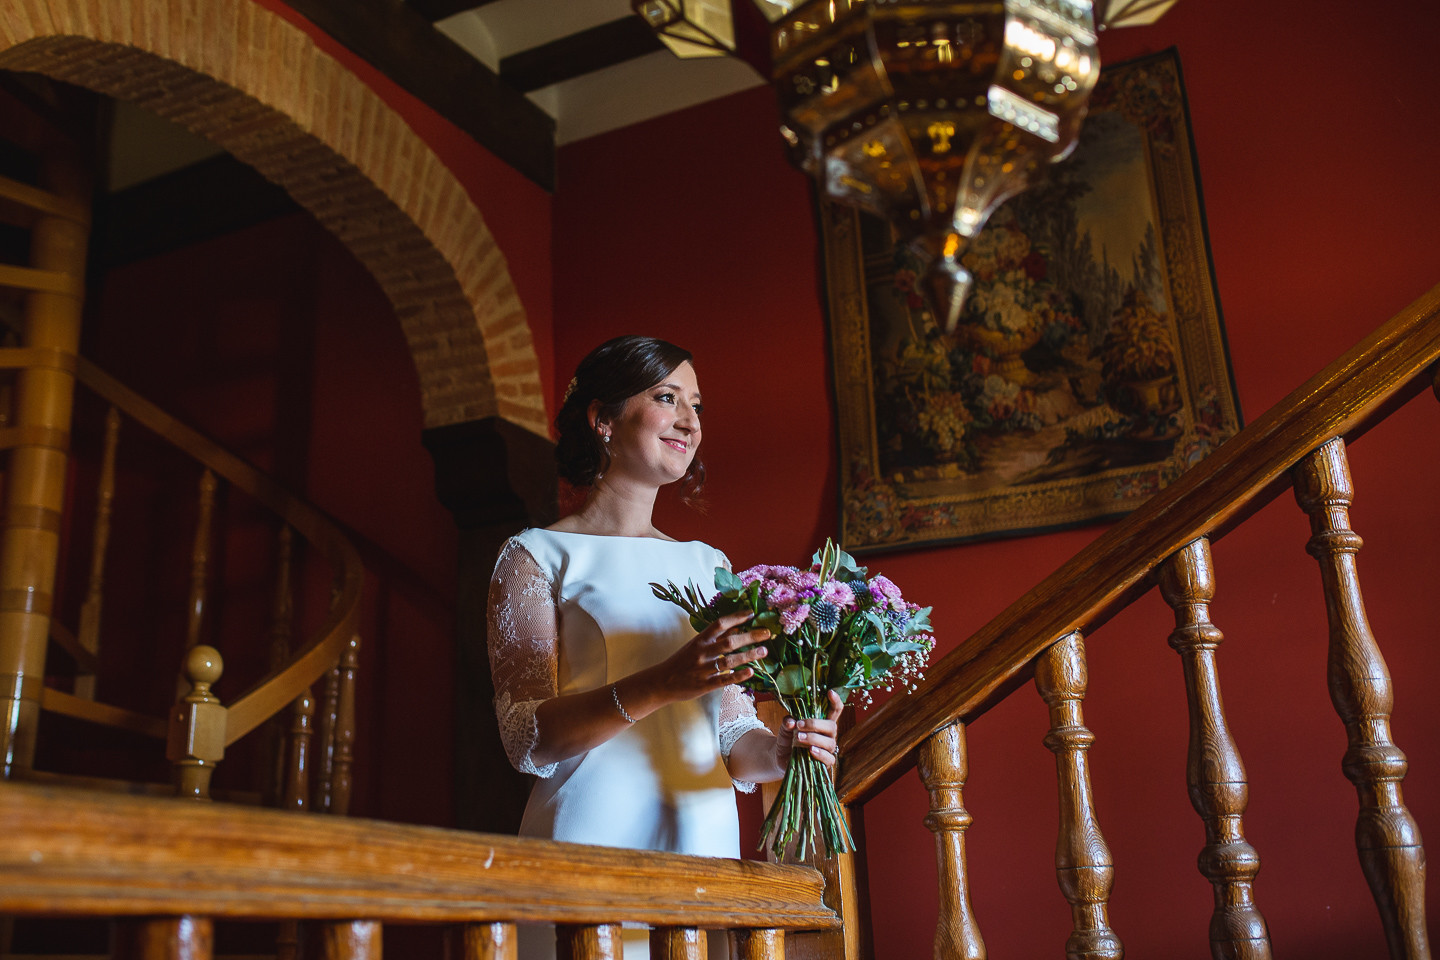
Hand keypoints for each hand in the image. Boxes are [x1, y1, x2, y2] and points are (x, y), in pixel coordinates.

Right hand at [650, 611, 769, 702]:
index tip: (752, 613)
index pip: (720, 624)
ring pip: (729, 661)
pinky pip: (724, 680)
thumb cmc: (681, 662)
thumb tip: (737, 627)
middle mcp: (702, 652)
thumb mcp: (696, 645)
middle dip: (750, 636)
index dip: (736, 617)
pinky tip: (751, 672)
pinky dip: (738, 676)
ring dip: (748, 655)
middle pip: (729, 642)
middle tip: (767, 633)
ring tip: (764, 651)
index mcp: (700, 640)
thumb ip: (716, 638)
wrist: (661, 682)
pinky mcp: (704, 685)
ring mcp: (703, 669)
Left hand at [776, 690, 844, 769]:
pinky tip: (810, 750)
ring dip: (814, 739)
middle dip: (815, 724)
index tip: (830, 692)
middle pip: (832, 726)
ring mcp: (827, 749)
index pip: (834, 710)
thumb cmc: (787, 739)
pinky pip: (828, 759)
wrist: (780, 757)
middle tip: (799, 725)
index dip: (835, 701)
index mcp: (822, 723)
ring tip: (799, 738)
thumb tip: (791, 721)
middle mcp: (828, 735)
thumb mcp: (785, 728)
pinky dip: (820, 754)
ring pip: (829, 742)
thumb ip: (787, 722)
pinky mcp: (824, 763)